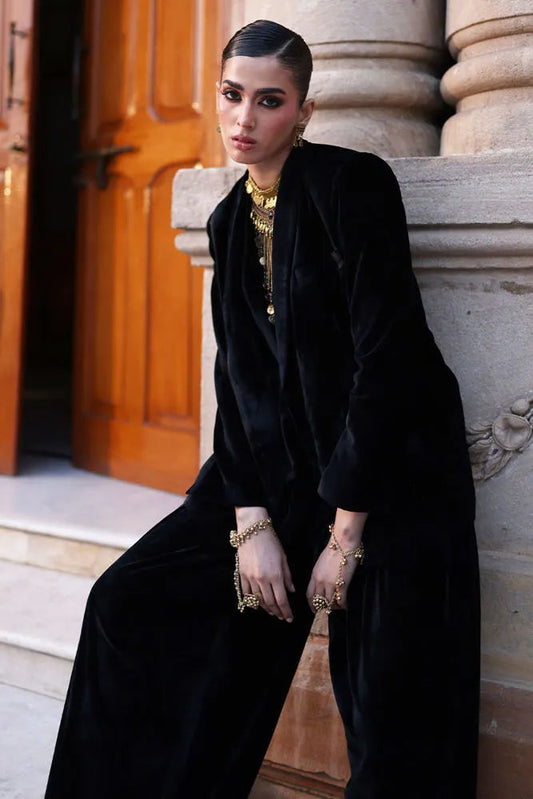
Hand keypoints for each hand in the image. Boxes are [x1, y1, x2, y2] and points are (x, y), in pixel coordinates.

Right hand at [235, 507, 294, 621]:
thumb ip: (287, 576)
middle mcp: (262, 579)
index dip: (286, 611)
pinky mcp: (242, 575)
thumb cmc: (271, 542)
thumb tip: (291, 591)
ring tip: (271, 611)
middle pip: (270, 603)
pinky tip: (256, 605)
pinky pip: (246, 593)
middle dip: (277, 612)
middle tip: (281, 617)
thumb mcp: (283, 558)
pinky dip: (251, 601)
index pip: (282, 600)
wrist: (253, 530)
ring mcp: (250, 578)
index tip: (289, 618)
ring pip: (258, 600)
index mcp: (275, 575)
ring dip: (265, 608)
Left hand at [306, 507, 367, 611]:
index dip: (311, 604)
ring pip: (329, 603)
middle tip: (327, 611)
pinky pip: (341, 601)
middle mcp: (320, 581)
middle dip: (322, 608)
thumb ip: (320, 573)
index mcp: (314, 575)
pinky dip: (343, 605)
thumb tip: (323, 580)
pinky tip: (345, 605)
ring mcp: (330, 584)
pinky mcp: (341, 585)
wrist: (342, 543)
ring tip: (338, 607)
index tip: (315, 608)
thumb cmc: (334, 549)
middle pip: (318, 601)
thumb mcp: (321, 562)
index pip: (309, 594)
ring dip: (334, 607)